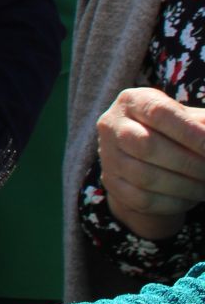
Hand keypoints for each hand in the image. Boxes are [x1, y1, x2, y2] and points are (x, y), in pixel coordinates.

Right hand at [96, 87, 204, 240]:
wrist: (141, 155)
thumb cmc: (172, 131)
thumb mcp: (186, 117)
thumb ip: (202, 123)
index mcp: (132, 101)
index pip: (159, 113)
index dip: (191, 133)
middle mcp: (112, 125)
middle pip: (147, 145)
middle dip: (190, 162)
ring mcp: (108, 156)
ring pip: (145, 176)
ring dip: (186, 186)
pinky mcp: (112, 183)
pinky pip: (143, 199)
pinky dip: (174, 202)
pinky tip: (191, 196)